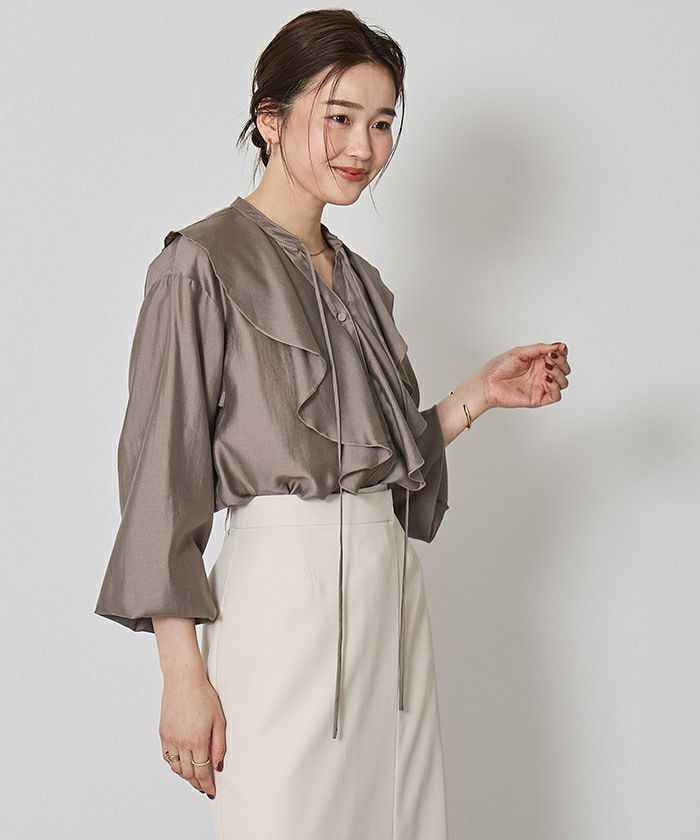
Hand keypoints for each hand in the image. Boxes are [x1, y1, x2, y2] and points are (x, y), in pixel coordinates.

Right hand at [159, 671, 226, 798]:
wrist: (183, 679)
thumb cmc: (203, 695)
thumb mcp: (219, 719)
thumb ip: (219, 744)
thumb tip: (218, 765)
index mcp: (197, 740)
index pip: (202, 772)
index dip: (207, 784)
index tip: (211, 791)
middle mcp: (181, 742)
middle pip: (188, 773)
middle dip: (197, 783)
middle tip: (204, 787)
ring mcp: (170, 738)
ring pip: (176, 768)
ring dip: (185, 776)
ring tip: (195, 778)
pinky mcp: (163, 733)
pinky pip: (167, 757)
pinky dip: (175, 765)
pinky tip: (182, 764)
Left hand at [481, 342, 569, 408]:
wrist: (487, 383)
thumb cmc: (498, 368)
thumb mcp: (520, 352)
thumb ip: (540, 348)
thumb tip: (558, 345)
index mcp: (537, 361)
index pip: (558, 357)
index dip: (562, 352)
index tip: (560, 348)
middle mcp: (541, 373)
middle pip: (564, 369)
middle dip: (562, 362)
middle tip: (552, 358)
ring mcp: (540, 386)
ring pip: (563, 382)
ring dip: (560, 373)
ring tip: (548, 368)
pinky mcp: (538, 398)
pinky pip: (556, 395)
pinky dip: (556, 387)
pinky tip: (547, 379)